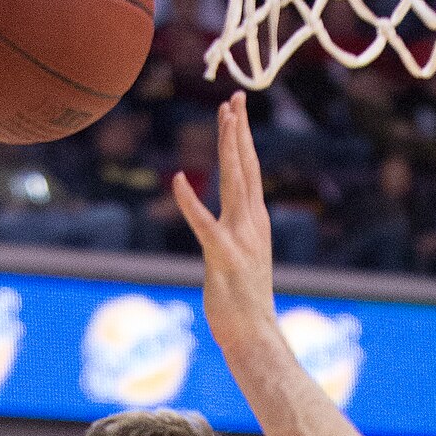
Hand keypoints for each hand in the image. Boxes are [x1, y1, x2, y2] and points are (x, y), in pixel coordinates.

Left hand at [173, 94, 275, 368]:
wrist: (254, 336)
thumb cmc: (244, 304)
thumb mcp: (243, 259)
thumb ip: (236, 235)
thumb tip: (229, 224)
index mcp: (256, 223)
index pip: (250, 171)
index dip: (243, 138)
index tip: (237, 109)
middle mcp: (252, 224)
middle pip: (246, 168)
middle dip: (240, 131)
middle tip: (234, 99)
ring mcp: (240, 239)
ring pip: (235, 183)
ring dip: (229, 148)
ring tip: (224, 118)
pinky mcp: (223, 257)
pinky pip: (204, 223)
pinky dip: (190, 201)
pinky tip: (178, 179)